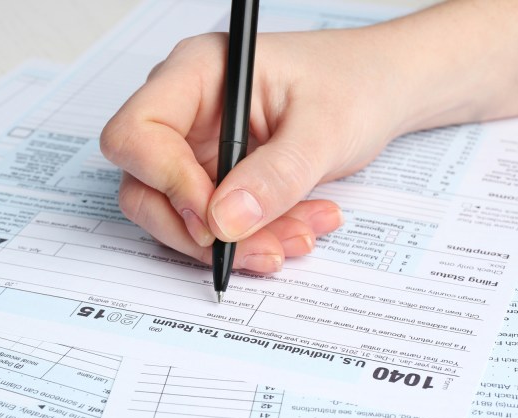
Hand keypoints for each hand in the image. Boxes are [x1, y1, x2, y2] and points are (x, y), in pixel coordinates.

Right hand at [100, 29, 403, 271]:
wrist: (381, 91)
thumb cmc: (355, 82)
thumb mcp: (324, 128)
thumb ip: (276, 175)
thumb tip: (224, 222)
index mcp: (197, 73)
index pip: (136, 133)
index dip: (166, 182)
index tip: (215, 218)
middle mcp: (186, 111)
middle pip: (145, 186)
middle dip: (200, 230)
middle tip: (262, 245)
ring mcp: (198, 147)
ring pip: (179, 217)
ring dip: (235, 242)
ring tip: (300, 234)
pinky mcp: (216, 177)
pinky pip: (213, 224)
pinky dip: (251, 239)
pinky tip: (297, 227)